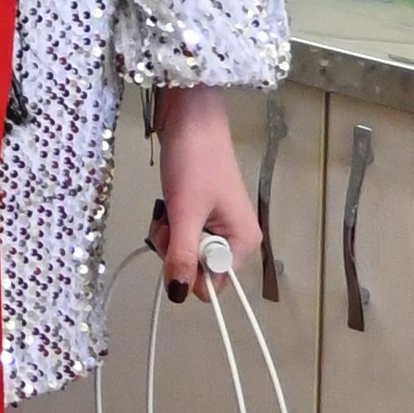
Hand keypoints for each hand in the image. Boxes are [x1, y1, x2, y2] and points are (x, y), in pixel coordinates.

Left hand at [149, 85, 259, 303]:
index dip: (189, 272)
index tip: (176, 245)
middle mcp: (236, 238)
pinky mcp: (202, 211)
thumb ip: (182, 255)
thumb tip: (178, 295)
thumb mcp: (185, 212)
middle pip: (198, 268)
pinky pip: (182, 233)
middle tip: (170, 219)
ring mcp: (219, 224)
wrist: (189, 117)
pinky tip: (168, 202)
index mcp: (244, 242)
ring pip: (185, 251)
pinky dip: (170, 222)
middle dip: (175, 250)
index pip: (214, 284)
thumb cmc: (193, 161)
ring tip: (168, 207)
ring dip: (168, 235)